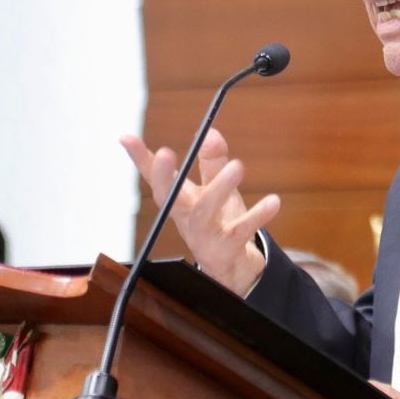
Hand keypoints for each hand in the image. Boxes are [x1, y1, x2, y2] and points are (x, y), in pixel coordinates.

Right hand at [121, 129, 279, 295]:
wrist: (231, 265)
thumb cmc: (217, 220)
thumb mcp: (214, 188)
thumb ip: (213, 161)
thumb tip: (211, 133)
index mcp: (179, 201)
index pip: (155, 178)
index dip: (139, 158)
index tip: (126, 137)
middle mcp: (186, 217)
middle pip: (170, 197)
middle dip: (164, 177)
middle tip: (165, 152)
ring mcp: (204, 234)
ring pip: (205, 211)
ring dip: (219, 188)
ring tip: (237, 166)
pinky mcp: (226, 247)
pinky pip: (242, 230)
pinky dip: (258, 215)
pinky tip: (273, 201)